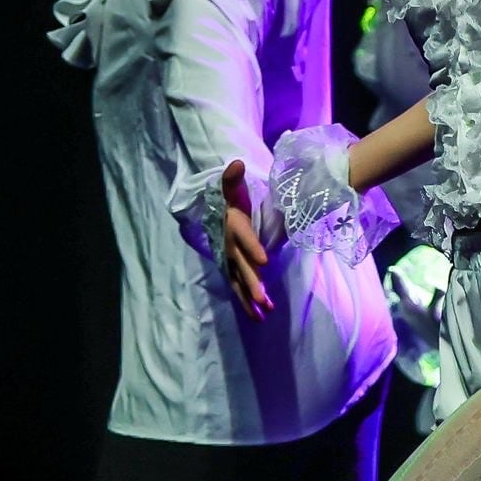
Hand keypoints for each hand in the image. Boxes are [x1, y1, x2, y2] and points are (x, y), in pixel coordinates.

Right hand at [221, 160, 273, 320]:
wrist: (216, 216)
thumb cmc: (232, 202)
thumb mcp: (233, 190)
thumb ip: (232, 180)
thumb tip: (236, 163)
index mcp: (232, 226)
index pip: (243, 237)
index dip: (252, 247)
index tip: (264, 260)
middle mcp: (229, 247)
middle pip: (241, 266)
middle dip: (252, 282)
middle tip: (263, 297)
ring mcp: (231, 262)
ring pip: (240, 282)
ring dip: (251, 298)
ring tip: (264, 312)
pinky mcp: (234, 272)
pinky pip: (240, 289)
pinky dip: (249, 303)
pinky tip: (261, 316)